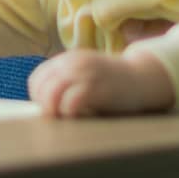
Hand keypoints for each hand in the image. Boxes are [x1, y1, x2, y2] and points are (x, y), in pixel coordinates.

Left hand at [28, 50, 174, 117]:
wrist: (141, 78)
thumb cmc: (111, 83)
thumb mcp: (84, 75)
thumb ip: (65, 83)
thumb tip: (44, 107)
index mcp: (66, 59)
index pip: (37, 79)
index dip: (39, 98)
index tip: (50, 110)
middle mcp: (72, 63)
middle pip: (41, 88)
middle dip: (46, 106)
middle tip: (57, 118)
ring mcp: (84, 73)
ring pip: (51, 94)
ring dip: (54, 110)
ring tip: (65, 118)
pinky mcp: (96, 87)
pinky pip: (70, 101)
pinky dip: (69, 112)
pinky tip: (79, 116)